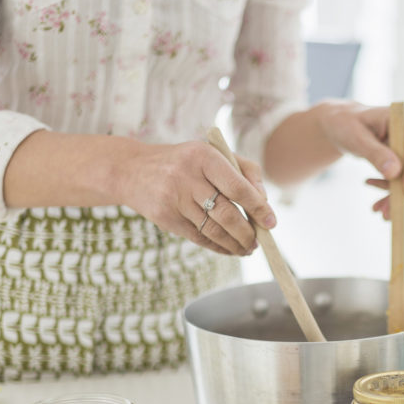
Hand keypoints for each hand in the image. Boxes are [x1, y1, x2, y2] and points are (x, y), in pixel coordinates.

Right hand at [114, 141, 274, 255]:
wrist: (132, 170)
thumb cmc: (183, 162)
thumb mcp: (210, 154)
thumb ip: (243, 170)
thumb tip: (264, 201)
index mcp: (203, 156)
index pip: (237, 186)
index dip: (258, 207)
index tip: (271, 222)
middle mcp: (187, 177)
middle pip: (226, 213)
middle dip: (247, 232)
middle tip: (259, 241)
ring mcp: (174, 199)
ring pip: (213, 230)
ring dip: (235, 244)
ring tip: (247, 248)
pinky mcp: (166, 218)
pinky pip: (198, 238)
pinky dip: (218, 247)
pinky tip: (229, 249)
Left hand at [318, 101, 403, 218]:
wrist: (341, 126)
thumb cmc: (346, 124)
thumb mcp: (356, 138)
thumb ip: (375, 153)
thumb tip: (394, 173)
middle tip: (387, 210)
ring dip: (396, 196)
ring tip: (377, 210)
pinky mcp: (403, 161)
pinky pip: (402, 182)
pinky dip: (390, 194)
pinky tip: (376, 203)